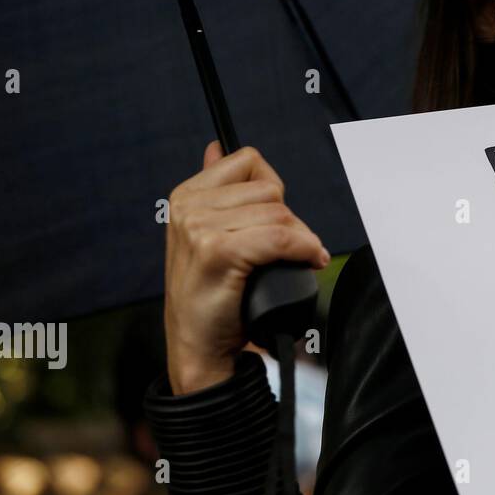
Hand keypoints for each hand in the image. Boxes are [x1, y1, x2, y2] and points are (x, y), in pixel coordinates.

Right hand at [164, 142, 329, 394]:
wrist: (199, 348)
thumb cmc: (211, 296)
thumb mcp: (205, 235)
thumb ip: (216, 192)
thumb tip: (216, 146)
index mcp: (186, 195)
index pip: (248, 162)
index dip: (272, 191)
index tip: (274, 221)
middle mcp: (189, 207)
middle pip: (269, 189)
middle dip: (289, 220)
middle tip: (285, 251)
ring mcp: (200, 228)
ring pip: (279, 214)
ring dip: (298, 239)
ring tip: (292, 261)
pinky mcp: (218, 251)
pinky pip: (281, 237)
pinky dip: (303, 250)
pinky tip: (308, 263)